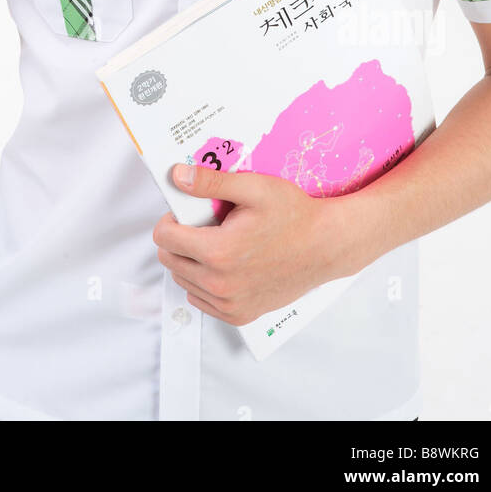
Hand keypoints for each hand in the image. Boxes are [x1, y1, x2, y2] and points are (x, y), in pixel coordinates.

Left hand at [151, 164, 360, 326]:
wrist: (326, 246)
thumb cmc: (294, 215)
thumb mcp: (253, 188)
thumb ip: (211, 182)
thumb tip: (177, 176)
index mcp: (218, 252)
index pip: (164, 238)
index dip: (171, 219)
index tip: (187, 212)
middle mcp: (220, 284)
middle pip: (169, 260)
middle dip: (179, 239)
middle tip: (205, 225)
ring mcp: (230, 304)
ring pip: (183, 281)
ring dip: (190, 261)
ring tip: (218, 242)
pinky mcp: (240, 314)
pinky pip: (201, 300)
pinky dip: (204, 282)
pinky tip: (224, 264)